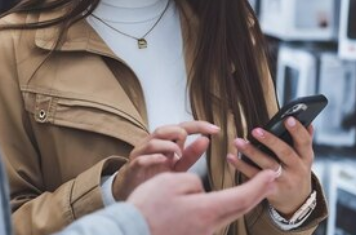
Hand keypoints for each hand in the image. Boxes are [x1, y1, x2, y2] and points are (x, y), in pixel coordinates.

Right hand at [112, 121, 218, 200]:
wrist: (132, 196)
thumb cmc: (154, 177)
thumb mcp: (176, 167)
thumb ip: (190, 155)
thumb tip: (206, 140)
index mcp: (162, 142)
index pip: (180, 128)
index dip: (198, 126)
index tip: (215, 129)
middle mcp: (150, 145)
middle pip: (164, 129)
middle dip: (180, 133)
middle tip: (187, 146)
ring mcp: (140, 155)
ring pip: (153, 141)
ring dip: (168, 145)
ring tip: (178, 154)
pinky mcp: (133, 169)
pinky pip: (142, 159)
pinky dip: (153, 158)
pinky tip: (164, 161)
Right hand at [128, 169, 276, 234]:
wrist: (131, 233)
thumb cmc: (148, 208)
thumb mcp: (170, 182)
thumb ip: (193, 181)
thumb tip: (200, 190)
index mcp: (206, 210)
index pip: (241, 197)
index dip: (259, 185)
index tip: (271, 174)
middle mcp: (208, 227)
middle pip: (240, 208)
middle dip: (257, 193)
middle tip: (269, 181)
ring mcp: (201, 234)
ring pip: (225, 214)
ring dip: (240, 200)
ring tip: (251, 189)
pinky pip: (212, 219)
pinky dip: (224, 207)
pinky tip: (222, 202)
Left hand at [227, 117, 313, 215]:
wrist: (297, 201)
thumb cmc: (296, 170)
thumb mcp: (304, 157)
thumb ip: (304, 139)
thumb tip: (307, 121)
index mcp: (306, 157)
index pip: (304, 141)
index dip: (297, 130)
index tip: (287, 119)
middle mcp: (297, 169)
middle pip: (285, 153)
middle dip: (270, 141)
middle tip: (255, 130)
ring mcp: (285, 181)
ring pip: (267, 165)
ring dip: (251, 152)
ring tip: (238, 142)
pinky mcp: (271, 190)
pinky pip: (255, 177)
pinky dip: (242, 166)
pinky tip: (231, 157)